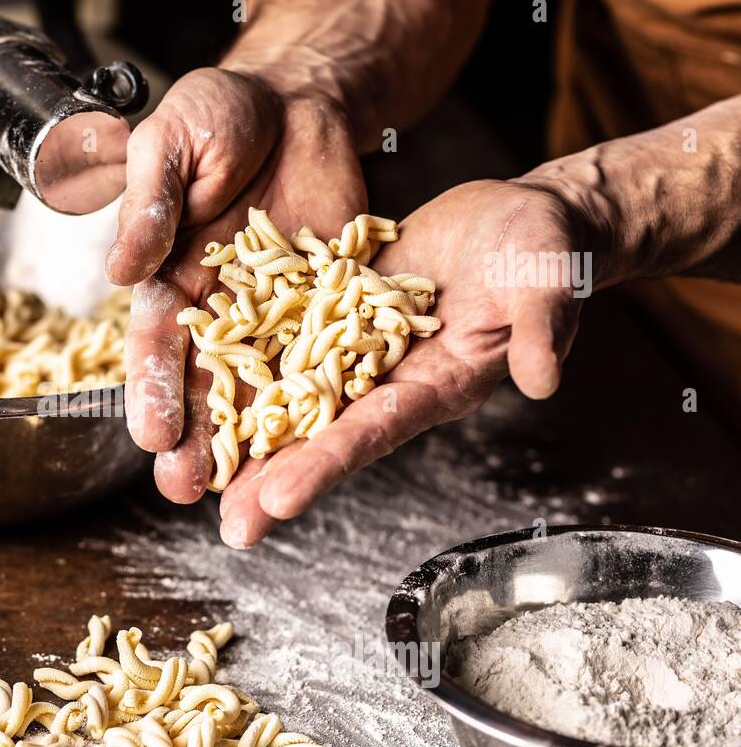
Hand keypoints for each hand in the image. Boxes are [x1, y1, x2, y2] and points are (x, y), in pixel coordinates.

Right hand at [109, 68, 367, 505]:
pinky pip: (325, 363)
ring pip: (262, 391)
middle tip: (187, 491)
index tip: (151, 435)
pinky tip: (318, 448)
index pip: (154, 345)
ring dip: (252, 445)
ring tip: (245, 497)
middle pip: (202, 387)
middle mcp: (216, 311)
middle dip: (193, 441)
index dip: (151, 390)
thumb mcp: (171, 139)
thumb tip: (122, 267)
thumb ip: (149, 202)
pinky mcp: (326, 309)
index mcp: (167, 279)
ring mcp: (273, 317)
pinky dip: (321, 405)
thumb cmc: (220, 113)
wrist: (299, 100)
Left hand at [218, 179, 584, 546]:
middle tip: (228, 525)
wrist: (518, 221)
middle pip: (323, 434)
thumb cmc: (546, 251)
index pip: (374, 432)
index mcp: (436, 385)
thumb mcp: (549, 280)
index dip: (325, 465)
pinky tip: (198, 386)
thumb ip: (542, 327)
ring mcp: (357, 350)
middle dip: (275, 479)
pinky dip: (245, 366)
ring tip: (196, 476)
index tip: (277, 502)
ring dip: (248, 434)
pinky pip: (286, 341)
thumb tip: (543, 380)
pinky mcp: (336, 311)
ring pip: (294, 399)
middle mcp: (389, 380)